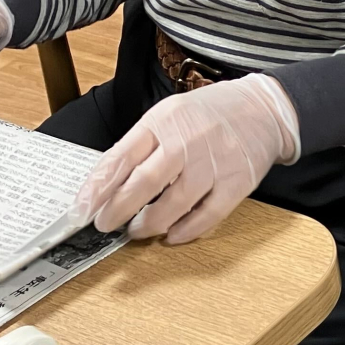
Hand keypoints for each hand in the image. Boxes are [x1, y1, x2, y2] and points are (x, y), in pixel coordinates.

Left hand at [76, 74, 299, 244]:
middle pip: (143, 184)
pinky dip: (186, 231)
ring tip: (137, 230)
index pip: (120, 158)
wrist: (264, 109)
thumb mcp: (168, 114)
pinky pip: (207, 215)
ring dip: (149, 224)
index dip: (96, 189)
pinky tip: (172, 235)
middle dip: (117, 211)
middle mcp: (187, 141)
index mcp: (163, 121)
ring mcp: (213, 163)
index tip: (80, 211)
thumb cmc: (210, 114)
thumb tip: (106, 185)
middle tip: (105, 225)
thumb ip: (141, 145)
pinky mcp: (236, 182)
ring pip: (173, 205)